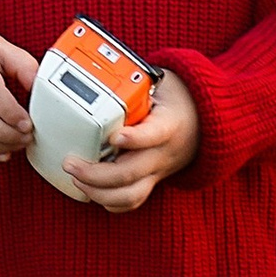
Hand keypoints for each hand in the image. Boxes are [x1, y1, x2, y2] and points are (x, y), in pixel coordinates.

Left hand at [58, 69, 199, 217]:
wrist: (206, 123)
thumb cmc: (176, 98)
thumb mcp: (162, 83)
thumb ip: (135, 84)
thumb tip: (100, 74)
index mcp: (170, 124)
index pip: (154, 135)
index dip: (135, 139)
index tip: (114, 137)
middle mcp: (164, 153)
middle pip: (131, 172)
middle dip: (96, 173)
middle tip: (70, 163)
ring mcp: (158, 171)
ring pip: (130, 194)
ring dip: (98, 192)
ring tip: (75, 179)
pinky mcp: (152, 181)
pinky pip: (132, 201)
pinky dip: (110, 202)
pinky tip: (90, 191)